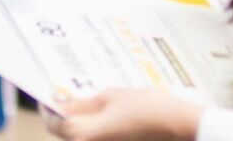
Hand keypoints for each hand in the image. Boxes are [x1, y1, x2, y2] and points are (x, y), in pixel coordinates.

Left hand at [45, 90, 201, 140]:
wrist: (182, 129)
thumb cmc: (150, 110)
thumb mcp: (112, 97)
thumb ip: (83, 103)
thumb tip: (64, 103)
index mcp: (84, 135)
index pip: (53, 124)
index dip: (50, 107)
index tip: (53, 95)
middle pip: (68, 133)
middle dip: (68, 115)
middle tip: (74, 96)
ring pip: (83, 137)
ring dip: (84, 122)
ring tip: (97, 104)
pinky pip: (99, 139)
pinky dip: (98, 129)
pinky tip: (110, 116)